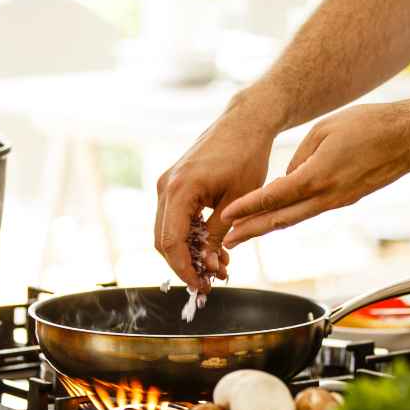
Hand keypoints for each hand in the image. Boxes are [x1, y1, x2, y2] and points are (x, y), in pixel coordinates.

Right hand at [155, 98, 278, 290]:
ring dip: (188, 253)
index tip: (203, 287)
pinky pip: (174, 218)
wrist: (245, 122)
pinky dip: (190, 237)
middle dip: (185, 265)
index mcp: (180, 189)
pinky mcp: (174, 184)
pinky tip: (213, 248)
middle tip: (211, 281)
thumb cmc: (247, 156)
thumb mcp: (238, 202)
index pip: (171, 242)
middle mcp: (166, 186)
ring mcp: (167, 184)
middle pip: (163, 241)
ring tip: (219, 266)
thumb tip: (209, 266)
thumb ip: (219, 234)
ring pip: (167, 232)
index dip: (184, 270)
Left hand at [221, 100, 409, 248]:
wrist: (408, 138)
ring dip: (268, 228)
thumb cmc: (369, 126)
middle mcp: (326, 196)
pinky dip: (289, 216)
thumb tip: (286, 178)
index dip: (247, 208)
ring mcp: (337, 202)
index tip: (226, 217)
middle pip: (280, 219)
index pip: (274, 197)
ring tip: (244, 235)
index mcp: (317, 176)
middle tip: (227, 242)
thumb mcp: (324, 130)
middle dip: (251, 231)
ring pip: (295, 219)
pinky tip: (276, 218)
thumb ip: (299, 156)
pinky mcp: (345, 200)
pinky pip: (311, 211)